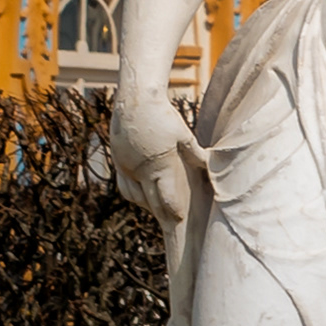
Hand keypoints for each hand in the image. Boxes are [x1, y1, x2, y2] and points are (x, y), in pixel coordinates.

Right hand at [112, 89, 191, 239]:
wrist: (135, 99)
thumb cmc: (162, 115)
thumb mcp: (182, 133)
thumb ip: (194, 152)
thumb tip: (208, 164)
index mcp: (159, 165)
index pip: (166, 197)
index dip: (172, 211)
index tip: (178, 220)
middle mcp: (140, 170)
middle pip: (150, 200)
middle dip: (160, 213)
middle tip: (169, 225)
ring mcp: (126, 166)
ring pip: (134, 195)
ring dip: (145, 203)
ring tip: (156, 207)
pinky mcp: (117, 160)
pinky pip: (124, 185)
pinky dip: (133, 192)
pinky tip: (142, 190)